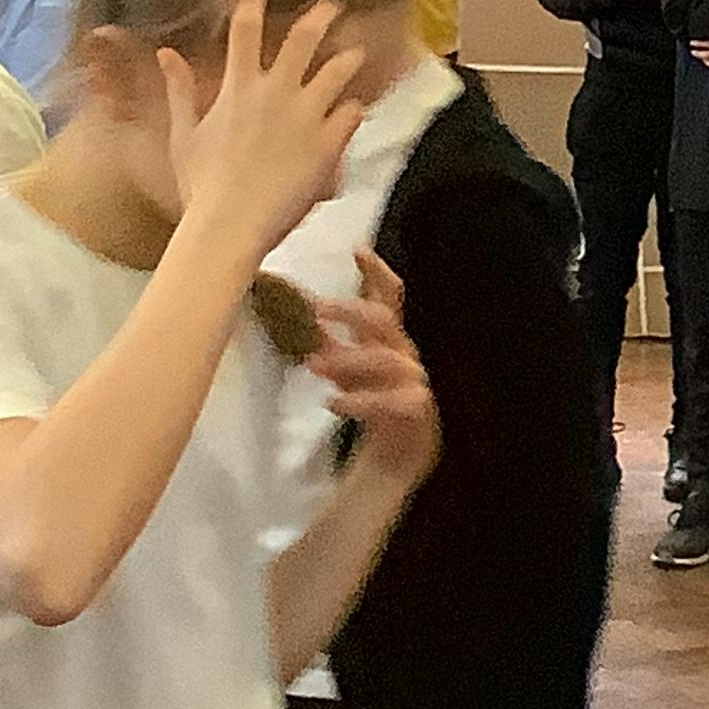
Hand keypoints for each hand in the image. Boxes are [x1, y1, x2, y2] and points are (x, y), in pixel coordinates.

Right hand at [161, 0, 368, 264]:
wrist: (229, 225)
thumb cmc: (201, 185)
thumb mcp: (184, 135)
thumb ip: (180, 90)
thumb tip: (166, 53)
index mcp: (238, 87)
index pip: (245, 28)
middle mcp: (275, 92)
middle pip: (305, 38)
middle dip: (322, 15)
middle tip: (334, 5)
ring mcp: (305, 115)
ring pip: (338, 69)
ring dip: (349, 57)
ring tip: (357, 52)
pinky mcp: (327, 142)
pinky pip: (352, 112)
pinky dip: (354, 108)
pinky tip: (357, 108)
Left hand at [309, 253, 438, 485]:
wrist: (394, 458)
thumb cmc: (369, 403)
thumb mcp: (343, 368)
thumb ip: (324, 341)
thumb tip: (291, 308)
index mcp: (388, 339)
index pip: (390, 297)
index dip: (376, 273)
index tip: (358, 249)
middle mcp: (404, 354)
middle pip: (383, 320)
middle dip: (348, 311)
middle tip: (313, 310)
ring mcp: (414, 382)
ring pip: (386, 359)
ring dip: (348, 358)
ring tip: (312, 365)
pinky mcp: (417, 412)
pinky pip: (393, 401)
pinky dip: (361, 401)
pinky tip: (333, 404)